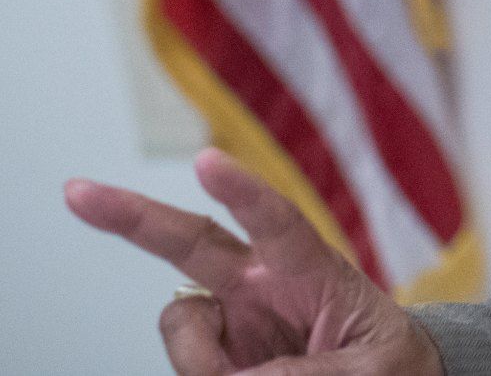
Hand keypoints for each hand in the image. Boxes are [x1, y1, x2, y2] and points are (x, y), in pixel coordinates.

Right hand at [64, 147, 446, 374]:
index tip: (206, 160)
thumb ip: (311, 371)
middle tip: (77, 192)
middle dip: (133, 216)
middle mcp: (261, 283)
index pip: (277, 223)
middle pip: (190, 240)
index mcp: (314, 270)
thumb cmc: (389, 365)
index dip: (243, 192)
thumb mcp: (374, 368)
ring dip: (202, 360)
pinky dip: (204, 374)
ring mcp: (232, 318)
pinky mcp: (215, 353)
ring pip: (181, 323)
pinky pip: (189, 364)